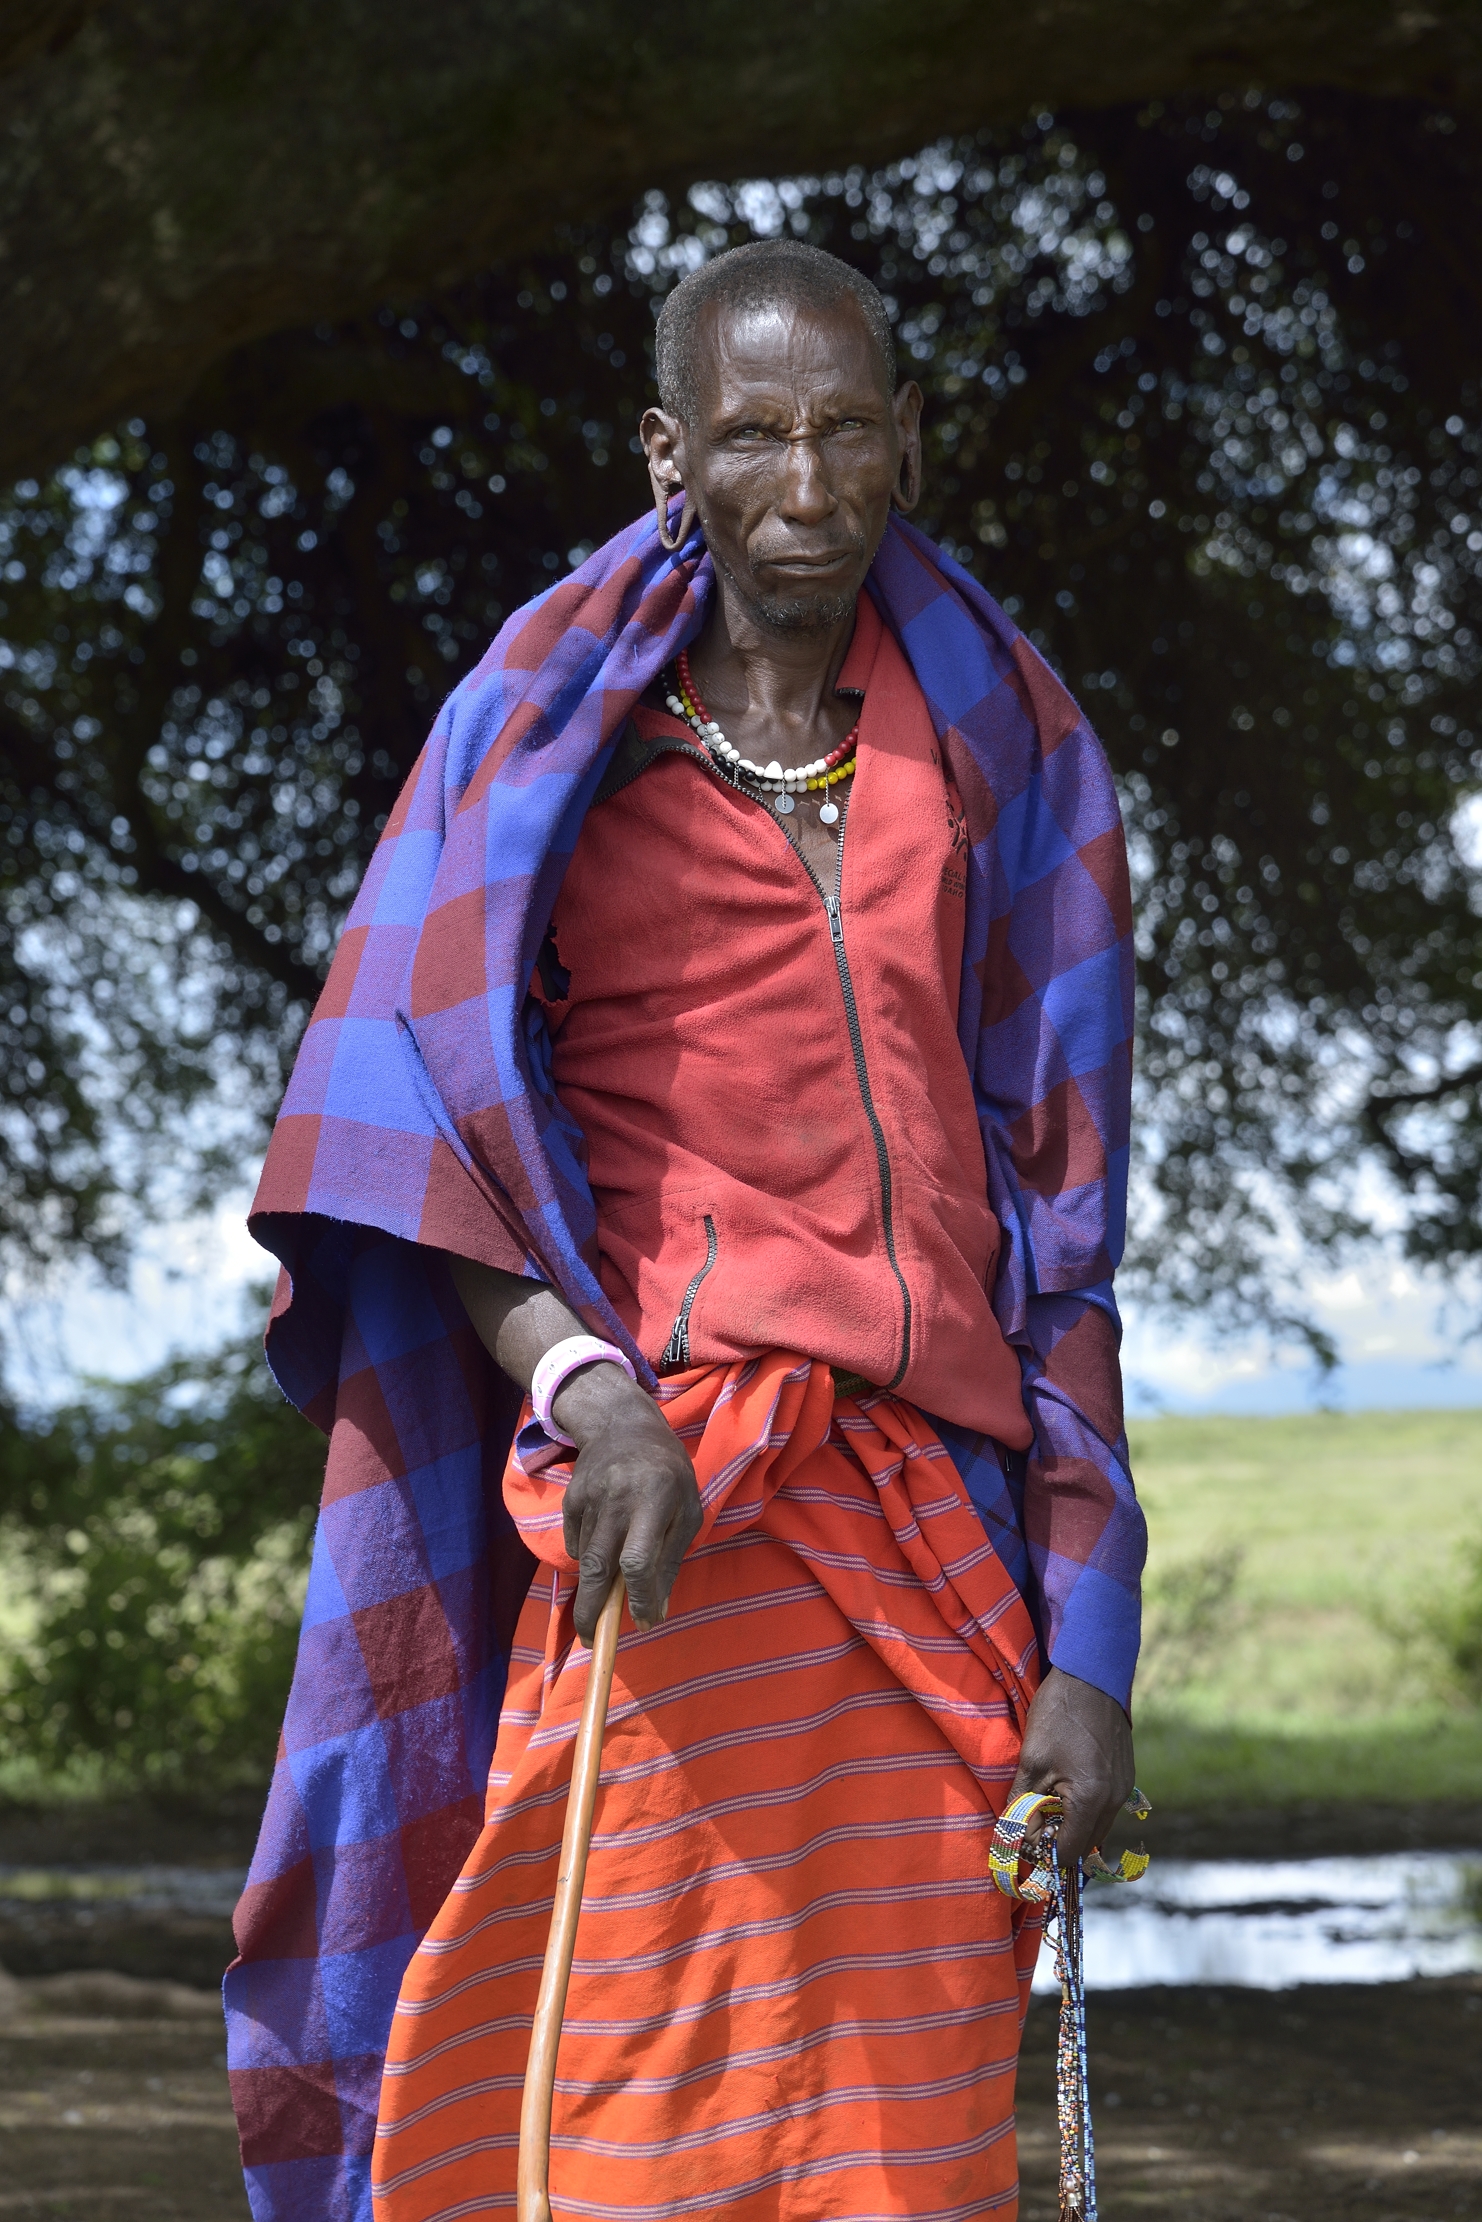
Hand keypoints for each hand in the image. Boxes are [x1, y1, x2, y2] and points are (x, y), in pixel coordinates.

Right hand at [553, 1364, 701, 1642]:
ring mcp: (588, 1500)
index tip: (642, 1622)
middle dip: (594, 1611)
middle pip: (599, 1567)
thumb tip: (655, 1611)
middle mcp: (616, 1501)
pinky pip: (577, 1545)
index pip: (639, 1560)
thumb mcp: (687, 1508)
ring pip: (587, 1560)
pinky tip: (606, 1543)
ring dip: (597, 1585)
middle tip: (593, 1641)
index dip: (639, 1596)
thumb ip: (671, 1558)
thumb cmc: (667, 1471)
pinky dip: (589, 1558)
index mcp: (654, 1500)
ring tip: (607, 1593)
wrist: (621, 1425)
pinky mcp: (569, 1502)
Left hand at [1007, 1666, 1133, 1863]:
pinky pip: (1106, 1809)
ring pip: (1098, 1828)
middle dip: (1059, 1844)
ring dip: (1073, 1828)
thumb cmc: (1058, 1715)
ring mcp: (1125, 1789)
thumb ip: (1023, 1804)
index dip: (1044, 1855)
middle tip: (1032, 1828)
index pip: (1070, 1853)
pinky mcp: (1126, 1777)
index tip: (1023, 1844)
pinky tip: (1065, 1793)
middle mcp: (1115, 1801)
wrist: (1091, 1676)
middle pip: (1086, 1846)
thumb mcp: (1032, 1761)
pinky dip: (1086, 1812)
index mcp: (1092, 1801)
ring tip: (1047, 1809)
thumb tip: (1014, 1836)